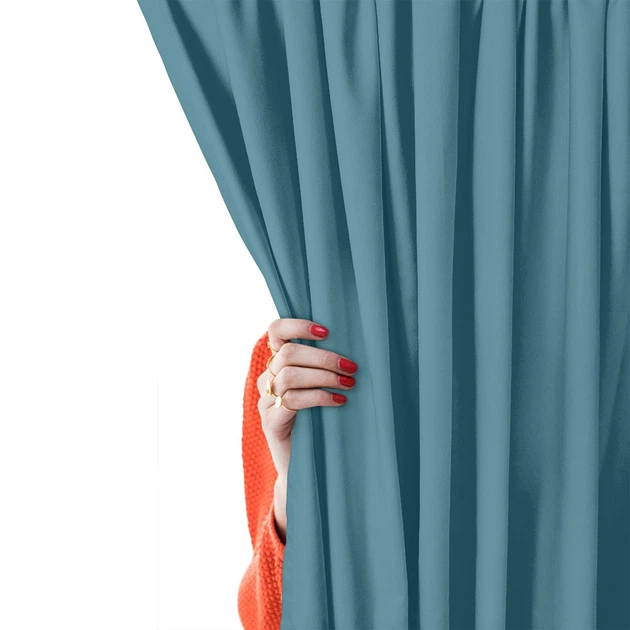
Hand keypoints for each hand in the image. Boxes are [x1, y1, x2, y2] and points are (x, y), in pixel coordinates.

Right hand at [256, 318, 357, 540]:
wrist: (305, 467)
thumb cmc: (321, 422)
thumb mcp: (321, 388)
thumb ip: (325, 367)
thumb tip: (356, 346)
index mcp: (278, 364)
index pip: (275, 331)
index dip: (297, 325)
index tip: (326, 332)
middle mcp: (267, 379)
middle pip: (288, 354)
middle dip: (323, 357)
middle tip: (351, 367)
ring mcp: (266, 401)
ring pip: (290, 375)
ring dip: (324, 377)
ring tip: (349, 384)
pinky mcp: (271, 422)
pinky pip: (292, 401)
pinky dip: (318, 397)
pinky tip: (339, 402)